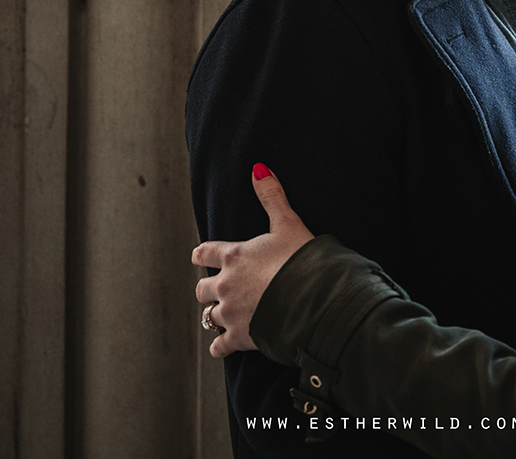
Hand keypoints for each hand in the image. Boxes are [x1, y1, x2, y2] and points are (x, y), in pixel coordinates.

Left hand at [191, 163, 315, 357]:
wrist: (313, 300)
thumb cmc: (302, 260)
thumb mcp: (288, 224)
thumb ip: (272, 196)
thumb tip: (258, 168)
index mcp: (234, 256)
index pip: (204, 252)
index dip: (202, 254)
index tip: (201, 255)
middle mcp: (226, 284)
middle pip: (202, 288)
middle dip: (209, 288)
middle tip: (220, 289)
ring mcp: (231, 313)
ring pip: (209, 316)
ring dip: (216, 315)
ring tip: (226, 315)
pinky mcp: (239, 338)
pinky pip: (219, 347)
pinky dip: (221, 346)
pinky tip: (225, 346)